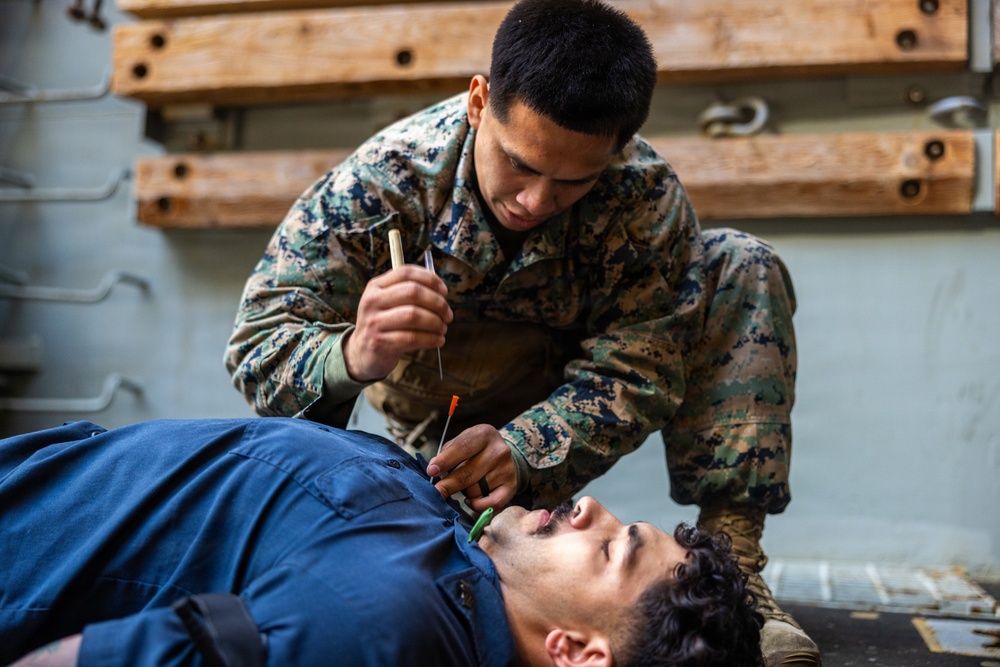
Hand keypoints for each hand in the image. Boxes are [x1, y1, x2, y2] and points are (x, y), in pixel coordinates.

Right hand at [343, 266, 451, 381]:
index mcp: (376, 286)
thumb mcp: (387, 303)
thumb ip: (408, 292)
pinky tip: (438, 340)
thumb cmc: (383, 324)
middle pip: (412, 292)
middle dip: (437, 303)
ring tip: (443, 328)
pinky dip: (431, 339)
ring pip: (413, 315)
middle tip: (448, 314)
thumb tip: (441, 291)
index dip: (430, 279)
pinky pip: (412, 338)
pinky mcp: (380, 342)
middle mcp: (372, 301)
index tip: (444, 291)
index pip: (406, 273)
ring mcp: (374, 322)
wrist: (361, 353)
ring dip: (435, 322)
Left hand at [427, 424, 516, 512]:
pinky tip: (470, 500)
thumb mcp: (463, 441)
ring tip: (464, 484)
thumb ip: (447, 453)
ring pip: (475, 490)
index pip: (462, 448)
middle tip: (435, 492)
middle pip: (467, 473)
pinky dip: (477, 505)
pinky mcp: (512, 486)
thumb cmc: (475, 449)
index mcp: (484, 434)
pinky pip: (491, 503)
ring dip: (463, 491)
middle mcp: (499, 451)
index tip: (431, 471)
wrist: (502, 454)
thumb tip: (433, 469)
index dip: (445, 461)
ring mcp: (507, 469)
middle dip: (448, 484)